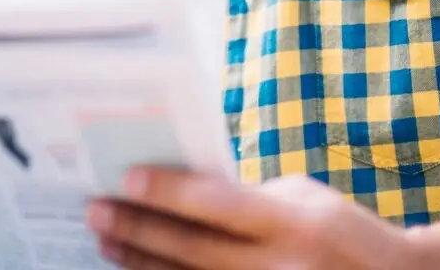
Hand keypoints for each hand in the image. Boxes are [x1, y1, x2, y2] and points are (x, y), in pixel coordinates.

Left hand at [87, 167, 439, 269]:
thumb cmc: (343, 231)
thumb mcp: (305, 200)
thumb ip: (250, 198)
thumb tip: (184, 190)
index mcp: (293, 223)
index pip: (218, 205)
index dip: (168, 193)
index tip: (125, 179)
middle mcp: (281, 266)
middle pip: (192, 250)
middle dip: (139, 230)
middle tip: (96, 212)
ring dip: (142, 264)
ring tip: (108, 244)